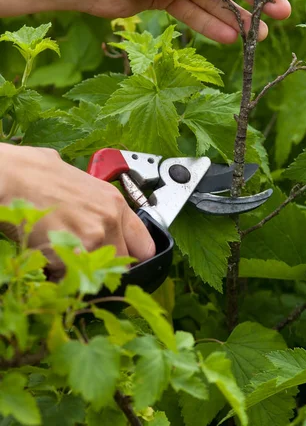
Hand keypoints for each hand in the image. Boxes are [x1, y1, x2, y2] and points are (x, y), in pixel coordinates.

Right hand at [0, 144, 155, 277]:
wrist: (13, 177)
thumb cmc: (38, 175)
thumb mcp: (81, 186)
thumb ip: (98, 209)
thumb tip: (99, 222)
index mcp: (115, 203)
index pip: (144, 245)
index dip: (133, 258)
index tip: (122, 263)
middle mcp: (110, 220)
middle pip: (121, 264)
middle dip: (101, 267)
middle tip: (80, 261)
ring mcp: (93, 237)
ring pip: (95, 274)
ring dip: (79, 273)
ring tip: (59, 256)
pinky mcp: (73, 252)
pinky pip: (72, 278)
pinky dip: (59, 277)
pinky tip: (47, 260)